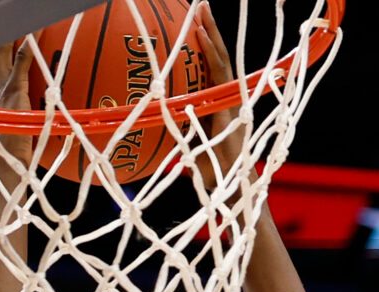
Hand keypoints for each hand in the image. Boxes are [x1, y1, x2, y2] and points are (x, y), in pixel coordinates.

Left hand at [186, 3, 247, 194]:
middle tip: (199, 6)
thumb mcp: (185, 147)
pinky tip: (200, 34)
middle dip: (208, 30)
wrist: (229, 187)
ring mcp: (230, 98)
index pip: (210, 69)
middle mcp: (226, 97)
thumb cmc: (209, 172)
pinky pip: (219, 71)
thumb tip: (146, 128)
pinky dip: (211, 50)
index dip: (203, 48)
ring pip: (221, 57)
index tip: (193, 26)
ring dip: (211, 32)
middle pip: (217, 57)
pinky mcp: (231, 101)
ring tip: (202, 9)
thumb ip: (173, 133)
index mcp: (217, 104)